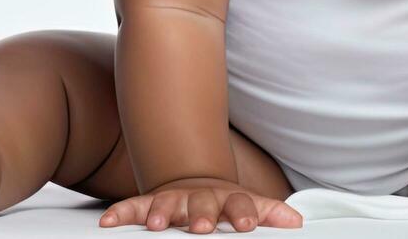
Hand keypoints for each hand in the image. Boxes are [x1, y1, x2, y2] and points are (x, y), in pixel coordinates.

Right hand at [99, 175, 303, 232]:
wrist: (194, 181)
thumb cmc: (224, 202)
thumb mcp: (249, 205)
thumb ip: (270, 213)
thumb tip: (298, 222)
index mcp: (228, 199)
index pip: (240, 204)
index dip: (244, 213)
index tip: (246, 224)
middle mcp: (200, 198)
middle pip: (202, 204)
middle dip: (201, 215)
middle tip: (201, 227)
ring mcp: (174, 199)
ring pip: (167, 204)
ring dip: (162, 213)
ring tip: (159, 225)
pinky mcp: (150, 203)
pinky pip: (133, 207)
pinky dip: (121, 213)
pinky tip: (109, 221)